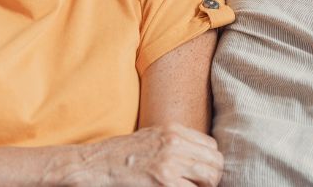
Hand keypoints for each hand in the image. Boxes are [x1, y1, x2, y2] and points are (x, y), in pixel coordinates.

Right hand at [59, 124, 223, 186]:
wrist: (97, 164)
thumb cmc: (122, 154)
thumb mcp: (151, 137)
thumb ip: (175, 143)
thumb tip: (198, 158)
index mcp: (174, 130)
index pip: (212, 146)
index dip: (210, 163)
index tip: (201, 174)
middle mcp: (175, 143)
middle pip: (215, 162)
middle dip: (212, 178)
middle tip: (199, 186)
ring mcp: (170, 164)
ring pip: (210, 178)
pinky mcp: (163, 183)